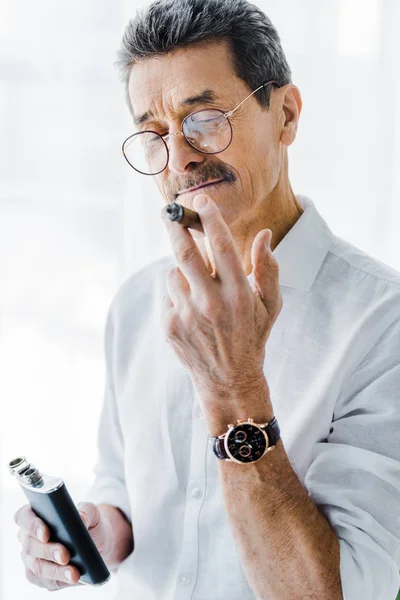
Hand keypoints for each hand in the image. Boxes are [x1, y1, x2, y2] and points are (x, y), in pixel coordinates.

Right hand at [14, 501, 111, 590]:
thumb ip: (86, 511)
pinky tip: (74, 578)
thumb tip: (80, 521)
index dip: (32, 525)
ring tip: (74, 573)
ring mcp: (32, 558)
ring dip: (56, 571)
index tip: (46, 533)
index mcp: (36, 514)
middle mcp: (28, 537)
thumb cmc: (89, 522)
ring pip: (38, 566)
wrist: (98, 543)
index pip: (24, 517)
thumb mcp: (92, 511)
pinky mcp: (40, 577)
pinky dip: (60, 580)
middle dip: (48, 551)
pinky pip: (46, 581)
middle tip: (65, 556)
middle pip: (31, 545)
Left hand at [161, 194, 281, 404]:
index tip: (201, 200)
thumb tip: (264, 234)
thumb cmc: (252, 336)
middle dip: (174, 226)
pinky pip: (168, 293)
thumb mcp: (270, 305)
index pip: (222, 245)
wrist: (228, 380)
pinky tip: (192, 309)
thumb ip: (269, 268)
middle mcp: (211, 303)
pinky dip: (178, 292)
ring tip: (199, 289)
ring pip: (175, 273)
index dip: (210, 218)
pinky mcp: (170, 325)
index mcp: (238, 294)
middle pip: (184, 253)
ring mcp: (187, 315)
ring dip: (183, 271)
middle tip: (169, 211)